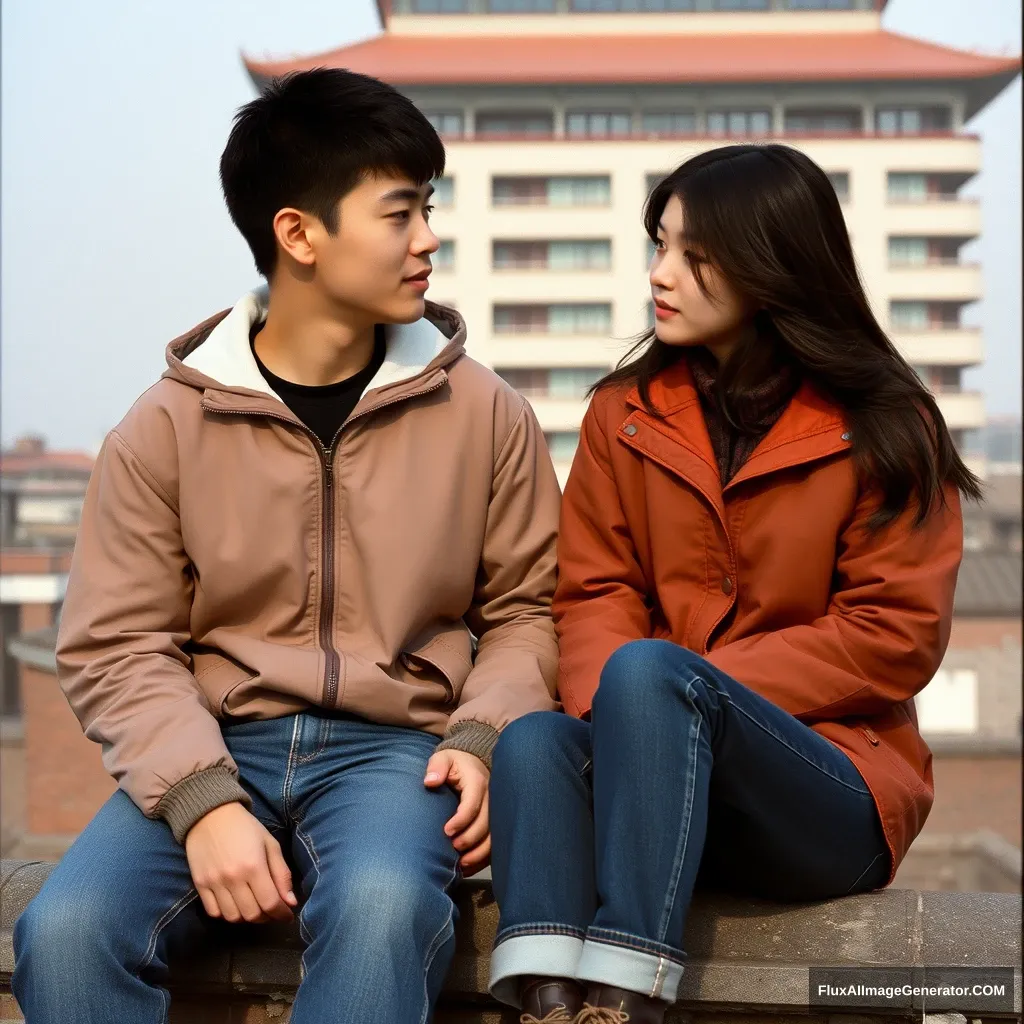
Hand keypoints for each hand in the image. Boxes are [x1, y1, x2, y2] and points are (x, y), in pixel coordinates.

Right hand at [185, 802, 297, 923]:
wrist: (210, 814)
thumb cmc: (246, 827)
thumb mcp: (270, 844)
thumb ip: (282, 873)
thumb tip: (290, 902)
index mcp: (254, 866)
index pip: (270, 903)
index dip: (282, 914)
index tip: (287, 915)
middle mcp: (233, 878)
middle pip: (252, 914)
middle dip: (266, 917)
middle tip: (271, 910)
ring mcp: (214, 883)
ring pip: (232, 917)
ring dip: (246, 917)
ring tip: (254, 907)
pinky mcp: (199, 885)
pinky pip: (214, 912)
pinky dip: (226, 914)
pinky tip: (235, 904)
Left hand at [423, 749, 490, 872]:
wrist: (473, 763)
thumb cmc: (455, 763)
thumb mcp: (443, 758)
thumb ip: (436, 767)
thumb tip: (430, 782)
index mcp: (478, 782)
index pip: (473, 804)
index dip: (461, 820)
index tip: (446, 831)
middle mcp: (491, 797)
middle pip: (486, 823)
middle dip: (470, 839)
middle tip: (453, 849)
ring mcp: (496, 810)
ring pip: (494, 836)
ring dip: (480, 853)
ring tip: (462, 864)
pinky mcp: (496, 820)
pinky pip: (495, 842)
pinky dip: (484, 857)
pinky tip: (470, 866)